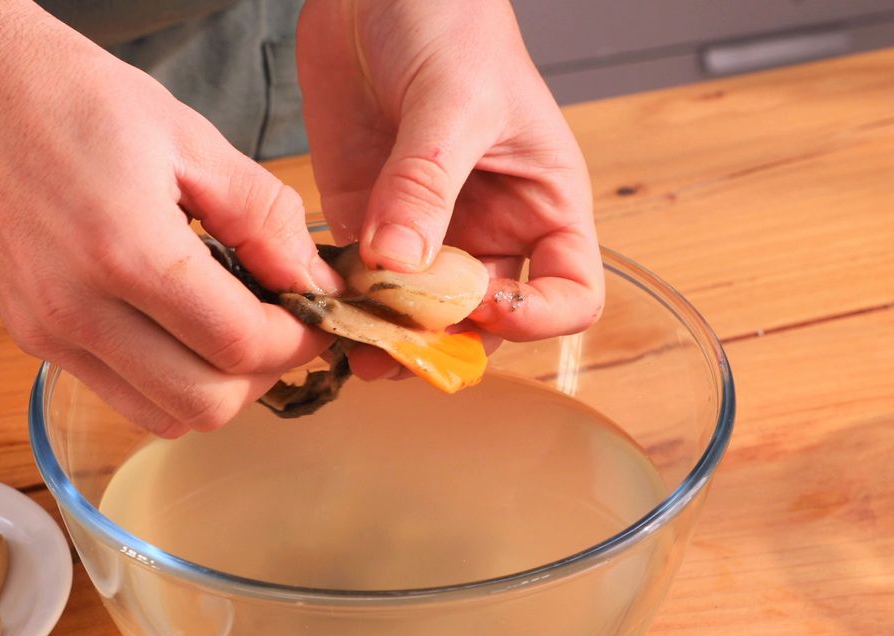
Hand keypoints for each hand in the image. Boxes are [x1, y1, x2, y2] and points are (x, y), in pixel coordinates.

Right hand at [0, 24, 340, 435]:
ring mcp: (46, 333)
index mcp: (127, 250)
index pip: (240, 344)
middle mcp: (78, 309)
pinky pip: (119, 394)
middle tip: (283, 327)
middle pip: (206, 404)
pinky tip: (180, 327)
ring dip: (216, 387)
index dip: (298, 339)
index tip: (317, 316)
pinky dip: (167, 380)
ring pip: (162, 416)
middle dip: (264, 374)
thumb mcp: (190, 137)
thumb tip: (314, 280)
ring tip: (232, 329)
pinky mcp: (29, 337)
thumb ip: (263, 216)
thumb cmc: (75, 97)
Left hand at [297, 0, 603, 377]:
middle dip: (446, 339)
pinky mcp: (366, 219)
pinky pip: (362, 283)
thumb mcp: (452, 99)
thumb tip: (399, 261)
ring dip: (390, 336)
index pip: (570, 292)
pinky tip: (323, 305)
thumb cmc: (448, 19)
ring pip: (419, 314)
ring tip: (355, 341)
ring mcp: (426, 230)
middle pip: (484, 319)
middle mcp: (489, 226)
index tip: (484, 306)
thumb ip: (427, 182)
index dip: (537, 318)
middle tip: (400, 345)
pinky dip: (345, 304)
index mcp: (542, 201)